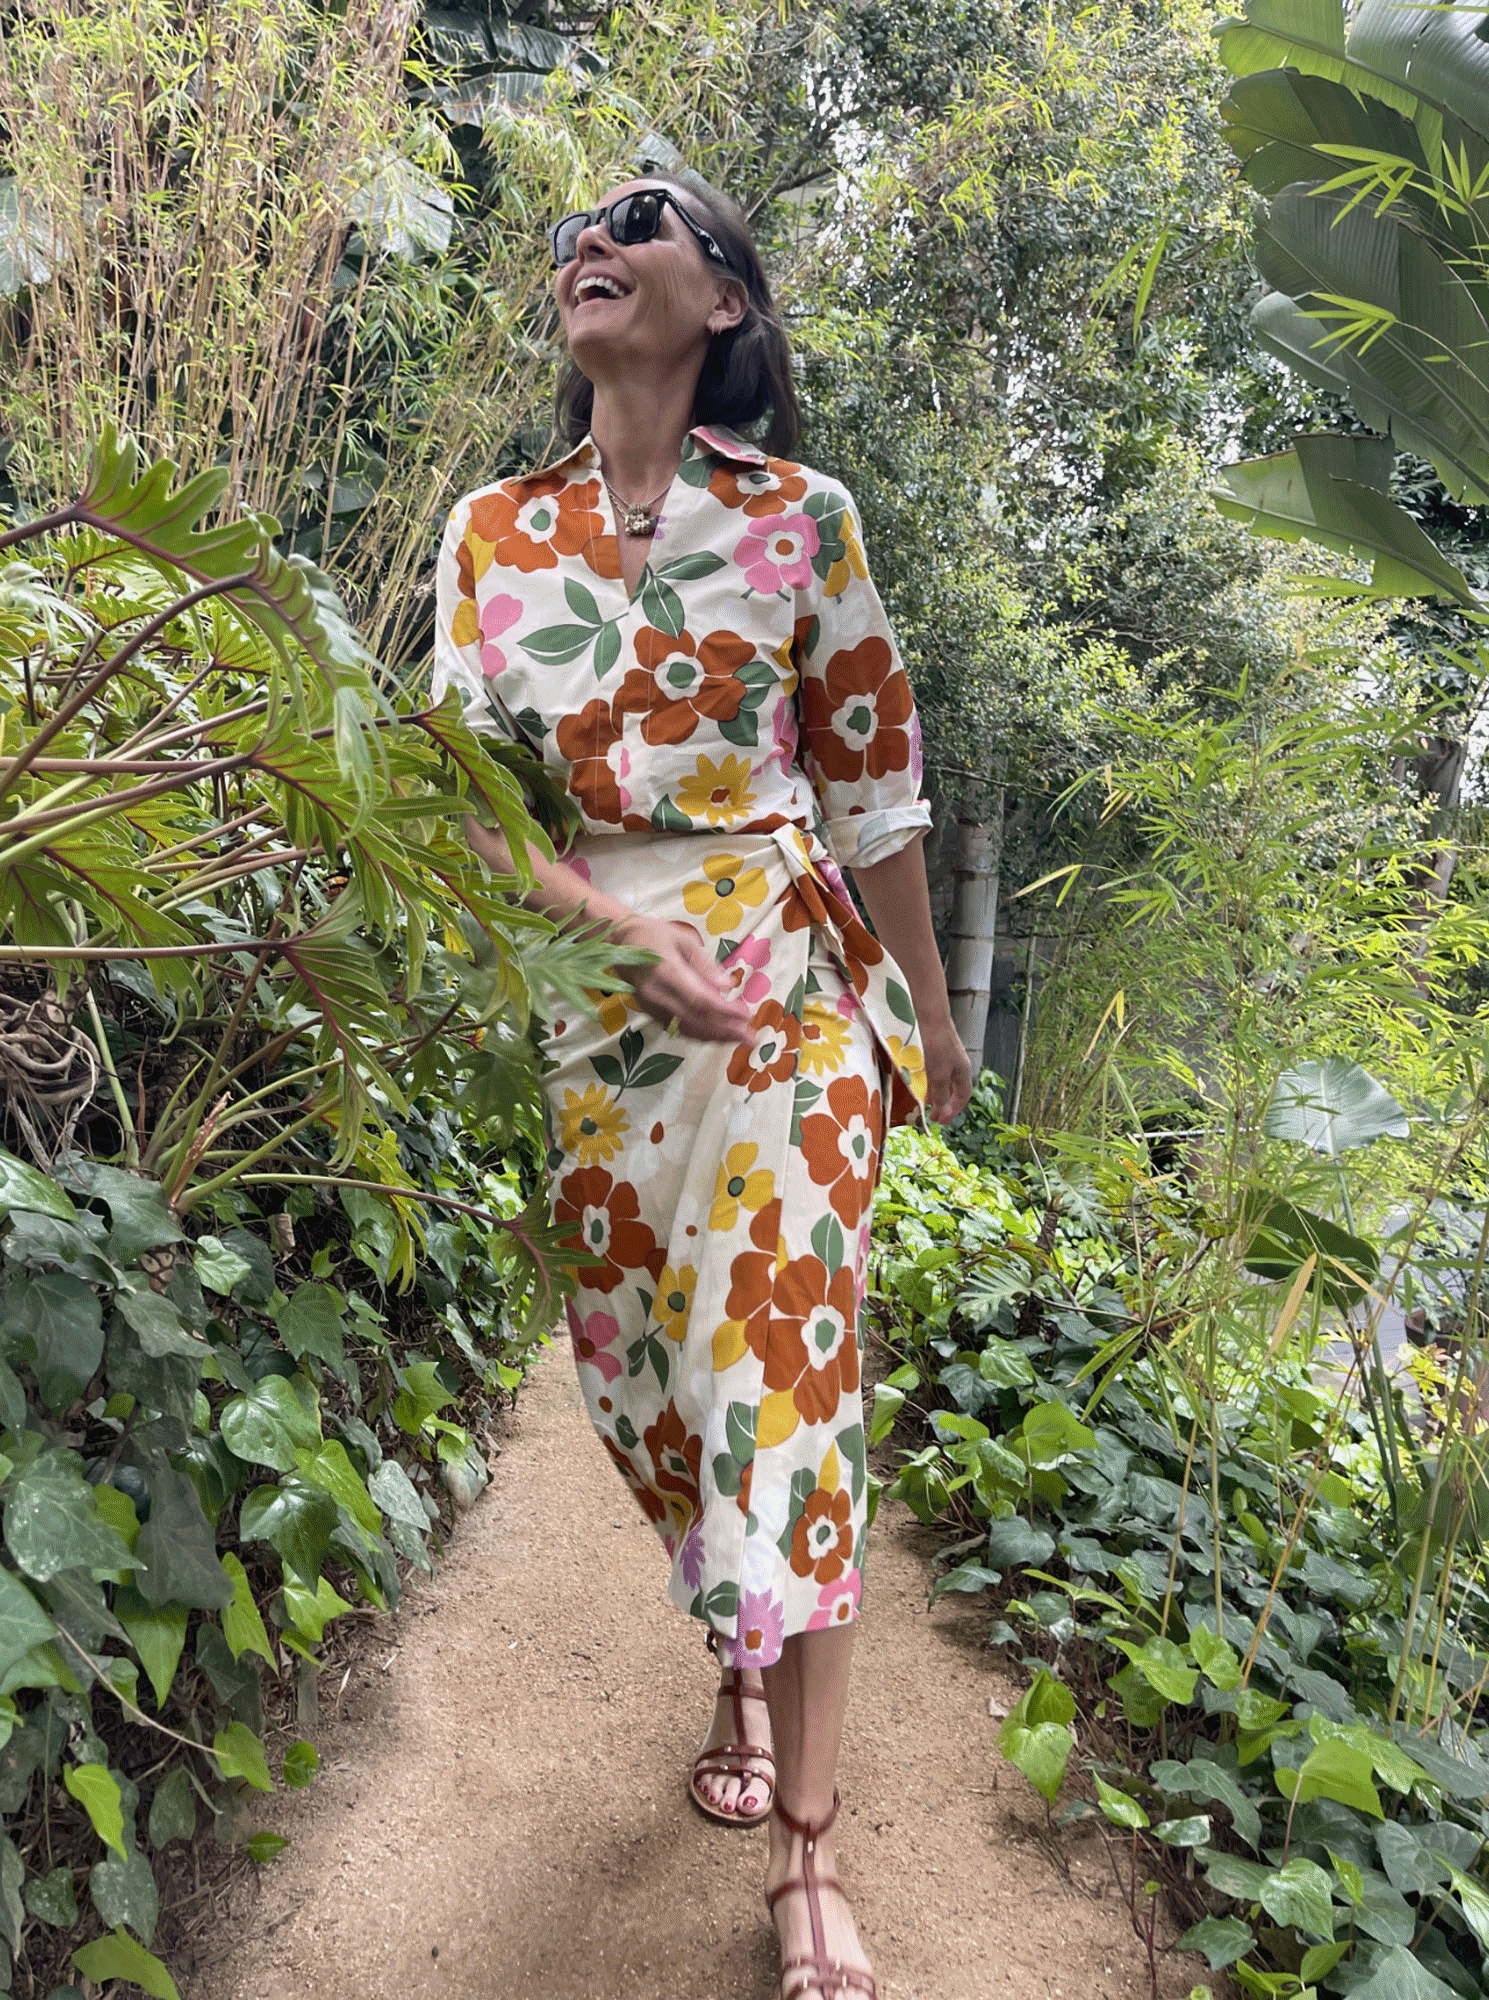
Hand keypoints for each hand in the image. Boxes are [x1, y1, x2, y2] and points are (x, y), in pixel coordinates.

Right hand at [614, 915, 754, 1045]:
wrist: (617, 942)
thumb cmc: (653, 934)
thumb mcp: (683, 939)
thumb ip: (705, 965)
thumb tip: (728, 985)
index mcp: (667, 973)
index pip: (700, 999)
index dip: (725, 1011)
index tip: (747, 1015)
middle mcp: (658, 995)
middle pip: (696, 1020)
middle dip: (726, 1031)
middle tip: (751, 1037)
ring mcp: (652, 1007)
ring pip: (687, 1029)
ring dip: (716, 1037)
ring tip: (739, 1039)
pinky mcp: (650, 1012)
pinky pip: (678, 1029)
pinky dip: (700, 1035)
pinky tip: (717, 1036)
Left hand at [919, 1014, 973, 1124]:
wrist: (928, 1014)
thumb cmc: (936, 1044)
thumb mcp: (938, 1074)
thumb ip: (940, 1093)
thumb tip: (941, 1110)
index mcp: (963, 1071)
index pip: (963, 1096)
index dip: (953, 1110)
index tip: (941, 1121)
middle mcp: (956, 1063)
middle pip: (952, 1088)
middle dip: (942, 1103)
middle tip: (930, 1115)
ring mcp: (945, 1055)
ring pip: (941, 1079)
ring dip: (932, 1091)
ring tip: (921, 1101)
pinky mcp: (933, 1048)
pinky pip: (931, 1069)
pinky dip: (925, 1079)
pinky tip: (915, 1080)